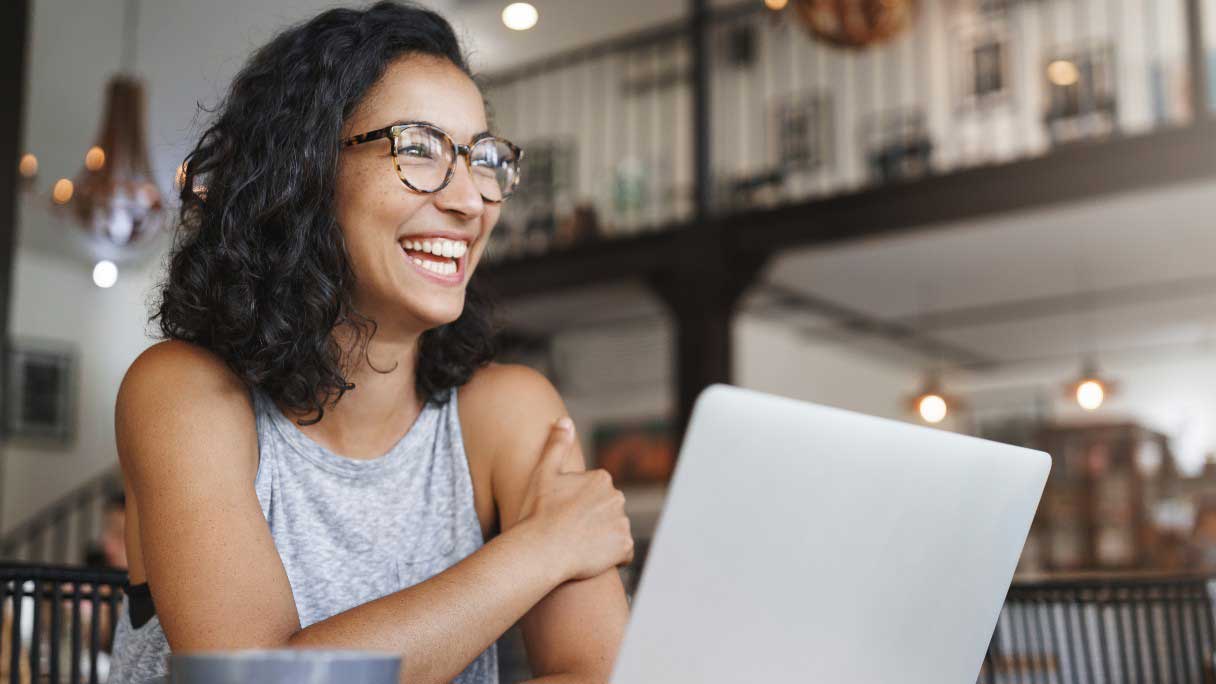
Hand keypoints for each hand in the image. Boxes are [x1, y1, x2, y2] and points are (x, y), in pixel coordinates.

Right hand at [515, 417, 633, 581]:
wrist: (541, 549)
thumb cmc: (538, 512)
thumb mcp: (543, 473)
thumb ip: (557, 445)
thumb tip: (565, 420)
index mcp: (601, 479)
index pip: (596, 493)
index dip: (579, 505)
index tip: (563, 514)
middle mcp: (617, 498)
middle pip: (607, 511)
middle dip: (594, 520)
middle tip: (569, 531)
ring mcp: (622, 523)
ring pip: (615, 530)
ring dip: (603, 538)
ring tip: (578, 545)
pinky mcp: (624, 547)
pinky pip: (622, 553)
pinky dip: (612, 556)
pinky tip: (591, 558)